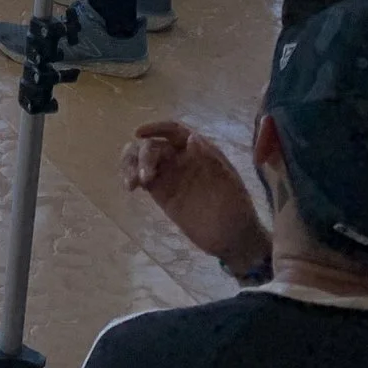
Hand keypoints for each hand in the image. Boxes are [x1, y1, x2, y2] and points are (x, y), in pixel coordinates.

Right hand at [122, 121, 269, 271]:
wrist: (233, 240)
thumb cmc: (237, 209)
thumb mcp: (229, 183)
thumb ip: (210, 160)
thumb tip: (192, 137)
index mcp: (199, 152)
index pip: (174, 131)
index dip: (156, 127)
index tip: (139, 133)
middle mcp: (181, 159)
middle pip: (153, 145)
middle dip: (143, 155)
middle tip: (145, 176)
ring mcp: (170, 176)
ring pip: (142, 159)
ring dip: (131, 163)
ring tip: (132, 182)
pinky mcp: (161, 193)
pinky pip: (141, 178)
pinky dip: (131, 176)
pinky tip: (131, 186)